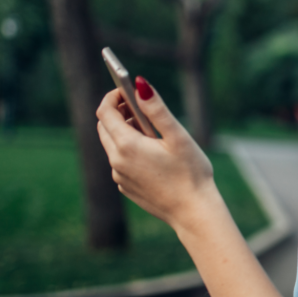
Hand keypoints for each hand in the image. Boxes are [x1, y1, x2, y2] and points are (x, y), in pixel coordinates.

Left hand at [95, 77, 214, 232]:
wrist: (193, 212)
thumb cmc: (191, 173)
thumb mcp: (178, 136)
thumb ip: (157, 109)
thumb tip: (139, 84)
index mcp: (127, 145)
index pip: (105, 112)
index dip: (113, 96)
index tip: (127, 89)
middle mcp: (116, 161)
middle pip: (104, 127)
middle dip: (118, 113)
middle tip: (141, 108)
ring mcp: (119, 176)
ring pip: (112, 145)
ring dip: (125, 132)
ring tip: (152, 132)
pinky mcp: (126, 187)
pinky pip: (120, 162)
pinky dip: (130, 151)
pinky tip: (154, 156)